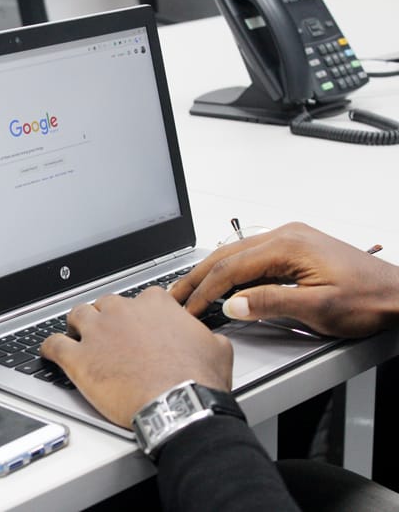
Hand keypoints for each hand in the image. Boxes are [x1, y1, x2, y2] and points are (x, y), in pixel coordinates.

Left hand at [40, 290, 231, 428]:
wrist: (179, 406)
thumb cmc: (197, 380)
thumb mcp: (216, 348)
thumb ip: (204, 335)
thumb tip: (208, 339)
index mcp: (155, 304)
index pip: (141, 298)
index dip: (139, 313)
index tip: (139, 324)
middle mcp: (122, 311)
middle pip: (105, 304)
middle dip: (106, 317)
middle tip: (109, 335)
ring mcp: (97, 332)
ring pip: (76, 316)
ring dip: (76, 325)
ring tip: (77, 336)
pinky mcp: (78, 358)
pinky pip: (53, 345)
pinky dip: (48, 348)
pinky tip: (48, 352)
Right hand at [170, 222, 398, 337]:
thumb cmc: (369, 299)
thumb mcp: (319, 307)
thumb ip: (271, 303)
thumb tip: (232, 303)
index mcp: (288, 245)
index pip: (231, 266)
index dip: (205, 289)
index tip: (188, 308)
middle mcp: (286, 236)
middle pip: (226, 255)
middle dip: (197, 277)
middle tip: (174, 296)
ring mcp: (289, 240)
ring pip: (235, 254)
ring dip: (210, 274)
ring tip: (189, 291)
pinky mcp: (293, 249)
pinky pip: (250, 258)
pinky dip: (229, 272)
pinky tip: (220, 285)